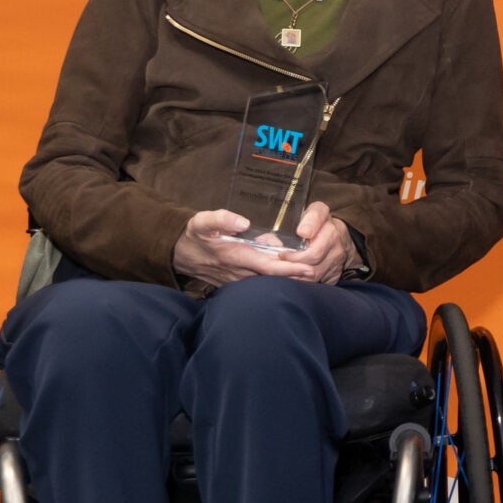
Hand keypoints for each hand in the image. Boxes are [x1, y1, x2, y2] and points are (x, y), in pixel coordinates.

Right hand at [173, 201, 357, 286]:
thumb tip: (243, 221)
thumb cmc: (195, 236)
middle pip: (275, 278)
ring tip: (316, 274)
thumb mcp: (203, 222)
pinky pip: (264, 283)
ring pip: (270, 283)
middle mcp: (241, 273)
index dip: (289, 269)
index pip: (268, 266)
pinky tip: (297, 277)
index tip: (309, 267)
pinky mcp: (240, 282)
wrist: (181, 255)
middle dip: (297, 277)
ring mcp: (241, 281)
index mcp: (235, 257)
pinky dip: (280, 281)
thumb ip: (222, 219)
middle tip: (321, 271)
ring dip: (291, 280)